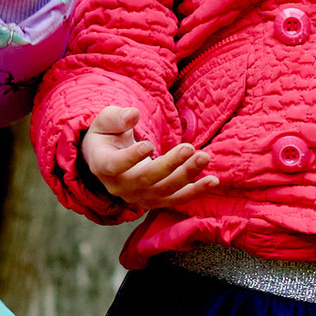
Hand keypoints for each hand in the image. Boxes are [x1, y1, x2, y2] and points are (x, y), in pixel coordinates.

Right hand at [80, 103, 214, 213]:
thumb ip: (117, 117)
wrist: (108, 158)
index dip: (131, 158)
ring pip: (165, 190)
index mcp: (103, 165)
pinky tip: (212, 181)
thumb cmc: (107, 135)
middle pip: (146, 179)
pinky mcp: (155, 201)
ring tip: (204, 157)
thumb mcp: (105, 121)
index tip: (148, 145)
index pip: (115, 165)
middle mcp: (120, 187)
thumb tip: (133, 114)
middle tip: (189, 148)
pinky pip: (177, 199)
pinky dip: (196, 191)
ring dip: (187, 175)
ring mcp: (138, 197)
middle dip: (170, 165)